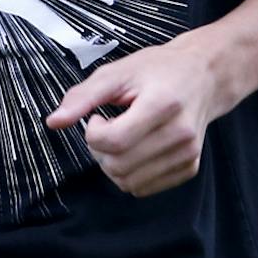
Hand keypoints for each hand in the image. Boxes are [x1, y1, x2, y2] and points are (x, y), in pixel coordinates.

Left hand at [44, 35, 232, 197]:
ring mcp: (189, 154)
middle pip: (119, 165)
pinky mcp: (190, 167)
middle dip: (99, 150)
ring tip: (121, 138)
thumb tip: (53, 122)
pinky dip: (130, 174)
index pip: (115, 141)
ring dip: (113, 164)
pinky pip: (144, 188)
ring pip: (129, 182)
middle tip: (106, 127)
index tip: (97, 117)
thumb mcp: (115, 72)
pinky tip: (135, 149)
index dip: (93, 133)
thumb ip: (82, 97)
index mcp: (163, 105)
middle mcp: (181, 134)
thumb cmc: (157, 69)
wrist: (203, 76)